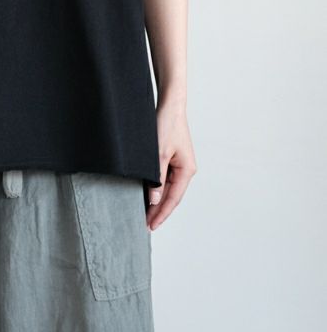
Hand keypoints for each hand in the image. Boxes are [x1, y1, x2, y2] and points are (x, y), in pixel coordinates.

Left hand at [146, 98, 196, 230]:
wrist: (169, 104)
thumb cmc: (166, 125)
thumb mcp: (158, 154)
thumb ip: (157, 178)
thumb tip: (154, 200)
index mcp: (187, 170)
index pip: (173, 199)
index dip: (161, 214)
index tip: (151, 226)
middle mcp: (185, 169)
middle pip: (171, 196)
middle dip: (158, 210)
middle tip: (145, 225)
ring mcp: (179, 164)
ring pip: (167, 188)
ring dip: (156, 200)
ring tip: (144, 214)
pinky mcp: (171, 157)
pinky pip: (163, 178)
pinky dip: (155, 187)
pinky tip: (146, 194)